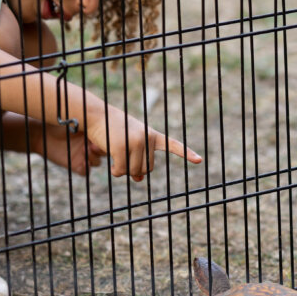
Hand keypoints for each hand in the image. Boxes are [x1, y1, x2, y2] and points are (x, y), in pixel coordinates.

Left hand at [33, 120, 103, 175]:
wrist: (41, 133)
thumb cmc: (57, 123)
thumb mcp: (74, 119)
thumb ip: (87, 121)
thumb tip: (100, 114)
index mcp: (93, 134)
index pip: (106, 141)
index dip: (105, 141)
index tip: (100, 137)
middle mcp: (89, 145)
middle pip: (103, 152)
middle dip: (100, 150)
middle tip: (92, 145)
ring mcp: (83, 156)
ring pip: (97, 162)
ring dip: (93, 158)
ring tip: (85, 151)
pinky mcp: (75, 165)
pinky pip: (86, 172)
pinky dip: (86, 169)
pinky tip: (83, 163)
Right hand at [86, 104, 201, 181]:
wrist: (97, 116)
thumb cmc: (113, 129)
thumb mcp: (128, 143)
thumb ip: (138, 159)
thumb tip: (139, 179)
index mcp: (152, 135)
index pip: (172, 145)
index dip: (186, 153)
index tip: (199, 160)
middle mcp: (147, 138)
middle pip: (148, 169)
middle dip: (135, 169)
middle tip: (123, 159)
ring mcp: (136, 142)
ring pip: (135, 172)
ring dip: (124, 171)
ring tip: (116, 158)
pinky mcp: (122, 147)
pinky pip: (122, 170)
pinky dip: (116, 171)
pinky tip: (111, 165)